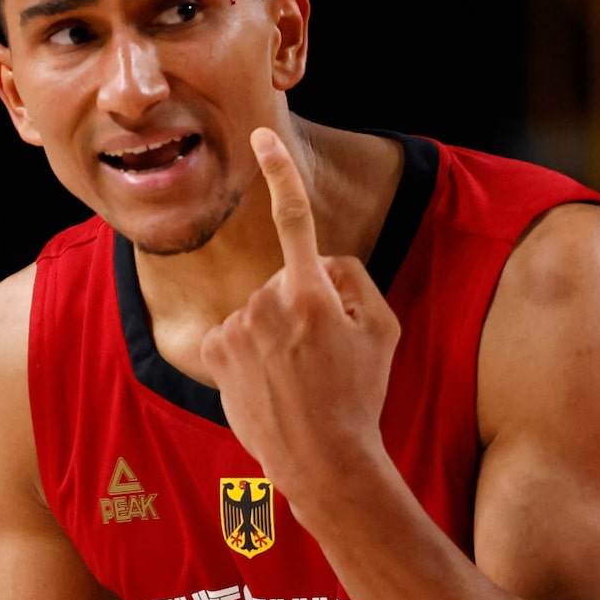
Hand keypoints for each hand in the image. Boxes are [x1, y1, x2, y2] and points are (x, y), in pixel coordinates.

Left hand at [199, 128, 400, 510]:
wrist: (322, 460)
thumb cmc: (359, 396)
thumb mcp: (384, 332)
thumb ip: (357, 281)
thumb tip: (326, 264)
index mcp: (313, 294)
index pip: (295, 220)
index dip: (279, 174)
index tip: (262, 139)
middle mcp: (268, 305)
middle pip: (286, 282)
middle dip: (302, 305)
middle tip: (323, 357)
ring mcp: (237, 329)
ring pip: (259, 310)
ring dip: (275, 332)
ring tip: (296, 377)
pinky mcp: (216, 353)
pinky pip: (236, 334)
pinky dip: (250, 352)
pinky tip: (269, 383)